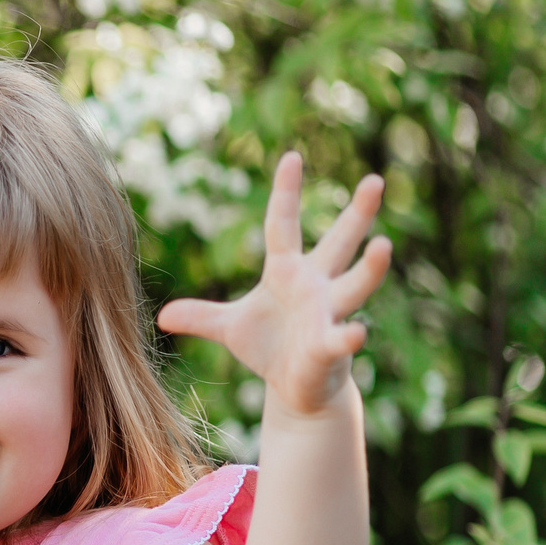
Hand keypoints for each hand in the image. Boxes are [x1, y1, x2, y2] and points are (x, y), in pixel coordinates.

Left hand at [157, 153, 393, 420]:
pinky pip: (340, 339)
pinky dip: (348, 336)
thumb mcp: (230, 328)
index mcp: (287, 272)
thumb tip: (161, 315)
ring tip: (383, 245)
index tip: (292, 157)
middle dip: (357, 214)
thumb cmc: (270, 347)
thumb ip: (201, 317)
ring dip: (369, 269)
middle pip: (339, 243)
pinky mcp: (329, 348)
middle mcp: (315, 286)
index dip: (285, 193)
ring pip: (354, 286)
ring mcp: (327, 315)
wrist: (296, 387)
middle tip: (375, 180)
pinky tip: (358, 332)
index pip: (283, 225)